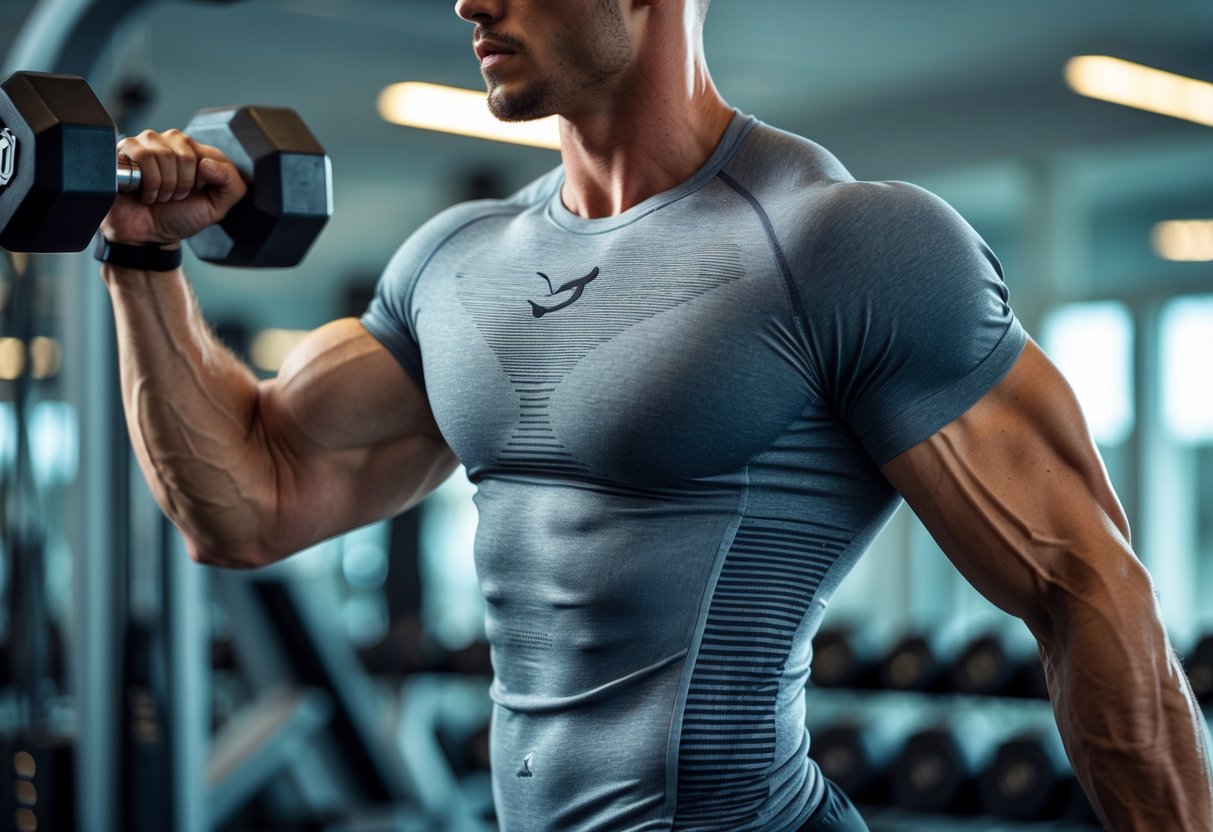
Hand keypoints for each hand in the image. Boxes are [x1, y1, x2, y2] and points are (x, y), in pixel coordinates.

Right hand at [99, 129, 247, 246]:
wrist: (149, 235)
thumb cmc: (181, 217)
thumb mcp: (217, 207)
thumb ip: (231, 185)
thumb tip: (208, 164)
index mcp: (200, 152)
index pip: (210, 156)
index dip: (203, 182)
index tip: (195, 193)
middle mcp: (175, 142)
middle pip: (185, 156)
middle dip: (181, 186)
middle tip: (173, 197)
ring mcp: (150, 143)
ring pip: (163, 154)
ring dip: (163, 185)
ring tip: (159, 195)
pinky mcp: (127, 148)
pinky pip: (142, 155)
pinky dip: (147, 182)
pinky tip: (145, 191)